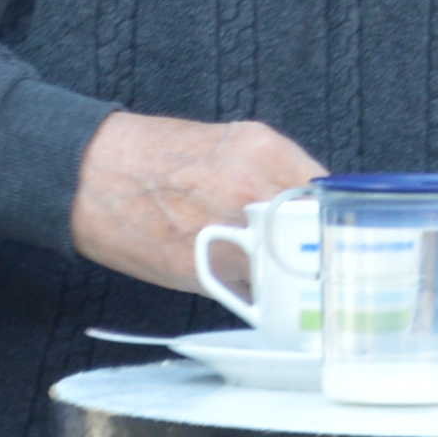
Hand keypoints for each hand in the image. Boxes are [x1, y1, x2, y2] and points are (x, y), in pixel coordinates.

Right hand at [71, 112, 325, 293]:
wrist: (94, 174)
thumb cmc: (161, 158)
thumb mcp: (232, 143)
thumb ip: (278, 171)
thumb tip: (317, 207)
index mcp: (265, 151)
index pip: (331, 194)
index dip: (339, 220)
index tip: (343, 235)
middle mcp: (252, 189)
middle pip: (315, 234)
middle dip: (318, 252)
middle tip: (320, 264)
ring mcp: (229, 230)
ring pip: (288, 269)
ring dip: (291, 278)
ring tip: (285, 277)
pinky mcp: (202, 270)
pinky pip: (250, 292)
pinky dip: (256, 293)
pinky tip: (248, 284)